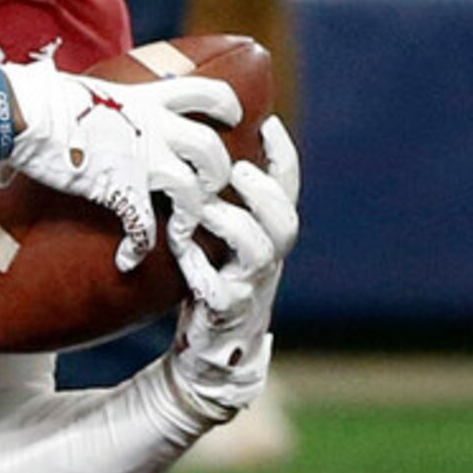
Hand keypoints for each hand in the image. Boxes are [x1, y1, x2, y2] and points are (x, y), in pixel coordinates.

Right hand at [0, 59, 239, 262]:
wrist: (23, 111)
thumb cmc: (42, 95)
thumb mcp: (90, 88)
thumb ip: (109, 98)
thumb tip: (95, 97)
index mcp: (149, 99)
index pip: (211, 93)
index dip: (228, 107)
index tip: (232, 119)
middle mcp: (155, 128)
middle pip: (213, 150)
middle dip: (218, 175)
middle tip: (207, 188)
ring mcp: (141, 160)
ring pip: (193, 191)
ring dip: (193, 216)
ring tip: (182, 231)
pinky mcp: (120, 189)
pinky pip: (143, 229)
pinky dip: (138, 250)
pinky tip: (127, 261)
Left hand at [169, 119, 299, 424]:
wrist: (210, 350)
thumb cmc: (207, 279)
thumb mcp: (212, 235)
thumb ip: (211, 198)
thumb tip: (188, 142)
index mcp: (265, 235)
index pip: (286, 190)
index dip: (284, 158)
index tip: (270, 122)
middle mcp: (266, 261)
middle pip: (286, 222)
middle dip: (267, 193)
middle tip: (239, 169)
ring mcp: (249, 289)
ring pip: (260, 255)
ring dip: (235, 227)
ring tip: (208, 210)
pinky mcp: (225, 315)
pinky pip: (222, 296)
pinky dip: (206, 277)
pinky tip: (186, 261)